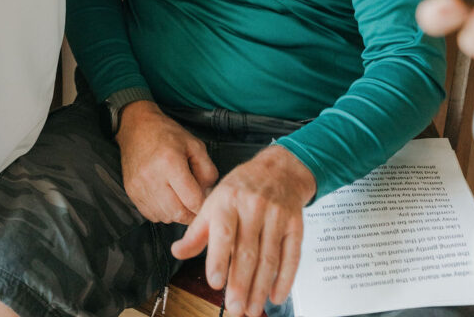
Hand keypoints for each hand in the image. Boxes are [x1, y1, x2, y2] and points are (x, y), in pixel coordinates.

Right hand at [115, 100, 217, 223]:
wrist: (137, 127)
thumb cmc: (167, 134)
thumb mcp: (195, 145)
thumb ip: (208, 170)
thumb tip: (207, 194)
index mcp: (171, 162)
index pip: (192, 200)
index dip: (203, 205)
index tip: (205, 201)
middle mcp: (153, 177)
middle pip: (178, 213)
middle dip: (191, 213)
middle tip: (195, 203)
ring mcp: (140, 187)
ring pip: (165, 217)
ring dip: (176, 213)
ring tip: (179, 197)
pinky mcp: (131, 192)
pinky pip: (151, 215)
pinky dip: (162, 212)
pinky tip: (166, 197)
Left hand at [171, 145, 315, 316]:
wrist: (280, 169)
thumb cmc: (242, 188)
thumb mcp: (215, 201)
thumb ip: (197, 230)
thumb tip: (178, 252)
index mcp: (228, 200)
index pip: (224, 232)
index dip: (219, 258)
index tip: (215, 282)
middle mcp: (254, 207)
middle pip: (248, 251)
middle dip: (241, 283)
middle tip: (235, 308)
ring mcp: (277, 216)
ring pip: (269, 258)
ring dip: (260, 288)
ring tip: (252, 309)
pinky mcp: (295, 225)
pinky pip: (292, 256)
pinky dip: (285, 279)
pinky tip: (276, 296)